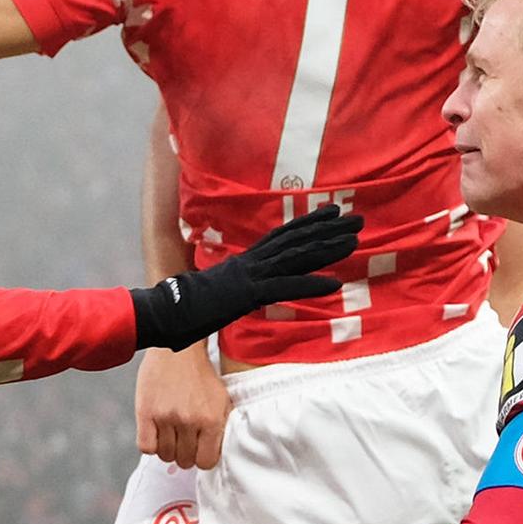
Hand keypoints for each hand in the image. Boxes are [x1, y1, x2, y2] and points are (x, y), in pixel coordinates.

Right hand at [129, 203, 363, 351]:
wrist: (164, 311)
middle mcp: (252, 262)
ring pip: (296, 258)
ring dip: (327, 249)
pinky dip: (310, 284)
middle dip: (328, 229)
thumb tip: (249, 289)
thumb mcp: (221, 292)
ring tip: (355, 241)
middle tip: (358, 218)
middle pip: (296, 240)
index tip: (332, 212)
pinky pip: (284, 288)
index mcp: (246, 261)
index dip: (309, 222)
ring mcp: (250, 276)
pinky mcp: (248, 294)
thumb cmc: (186, 305)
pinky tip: (334, 284)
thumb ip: (239, 286)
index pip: (283, 236)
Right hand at [136, 345, 231, 468]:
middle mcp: (189, 421)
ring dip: (167, 448)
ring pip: (165, 455)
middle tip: (183, 437)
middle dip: (184, 452)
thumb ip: (219, 429)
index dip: (201, 458)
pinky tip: (156, 431)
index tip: (198, 449)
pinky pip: (146, 447)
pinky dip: (151, 444)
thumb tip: (213, 455)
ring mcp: (166, 417)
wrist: (178, 347)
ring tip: (170, 431)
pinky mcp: (146, 412)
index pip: (206, 462)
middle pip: (184, 461)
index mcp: (211, 419)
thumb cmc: (200, 374)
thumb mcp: (221, 400)